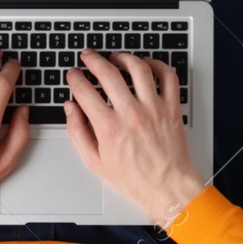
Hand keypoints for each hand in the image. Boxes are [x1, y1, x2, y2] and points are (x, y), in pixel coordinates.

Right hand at [63, 49, 205, 228]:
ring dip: (123, 57)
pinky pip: (167, 76)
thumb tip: (70, 108)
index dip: (74, 78)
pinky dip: (157, 65)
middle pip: (108, 73)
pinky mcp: (172, 108)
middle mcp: (131, 114)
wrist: (166, 187)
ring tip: (115, 57)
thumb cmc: (134, 178)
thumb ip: (78, 132)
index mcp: (109, 127)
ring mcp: (154, 108)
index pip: (85, 91)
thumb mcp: (95, 161)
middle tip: (88, 56)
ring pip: (138, 68)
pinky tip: (146, 64)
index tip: (73, 74)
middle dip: (93, 60)